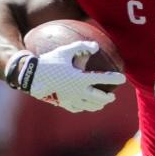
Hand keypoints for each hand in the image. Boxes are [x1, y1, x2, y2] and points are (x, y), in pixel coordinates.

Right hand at [11, 41, 125, 111]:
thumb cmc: (49, 61)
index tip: (122, 78)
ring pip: (89, 106)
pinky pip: (76, 108)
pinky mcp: (63, 103)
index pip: (103, 79)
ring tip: (101, 103)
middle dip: (107, 97)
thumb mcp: (65, 51)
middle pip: (98, 98)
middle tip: (112, 96)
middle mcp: (78, 91)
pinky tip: (85, 106)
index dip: (114, 78)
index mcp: (80, 78)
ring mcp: (70, 99)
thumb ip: (81, 47)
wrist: (31, 77)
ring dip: (98, 105)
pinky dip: (83, 108)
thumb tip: (96, 47)